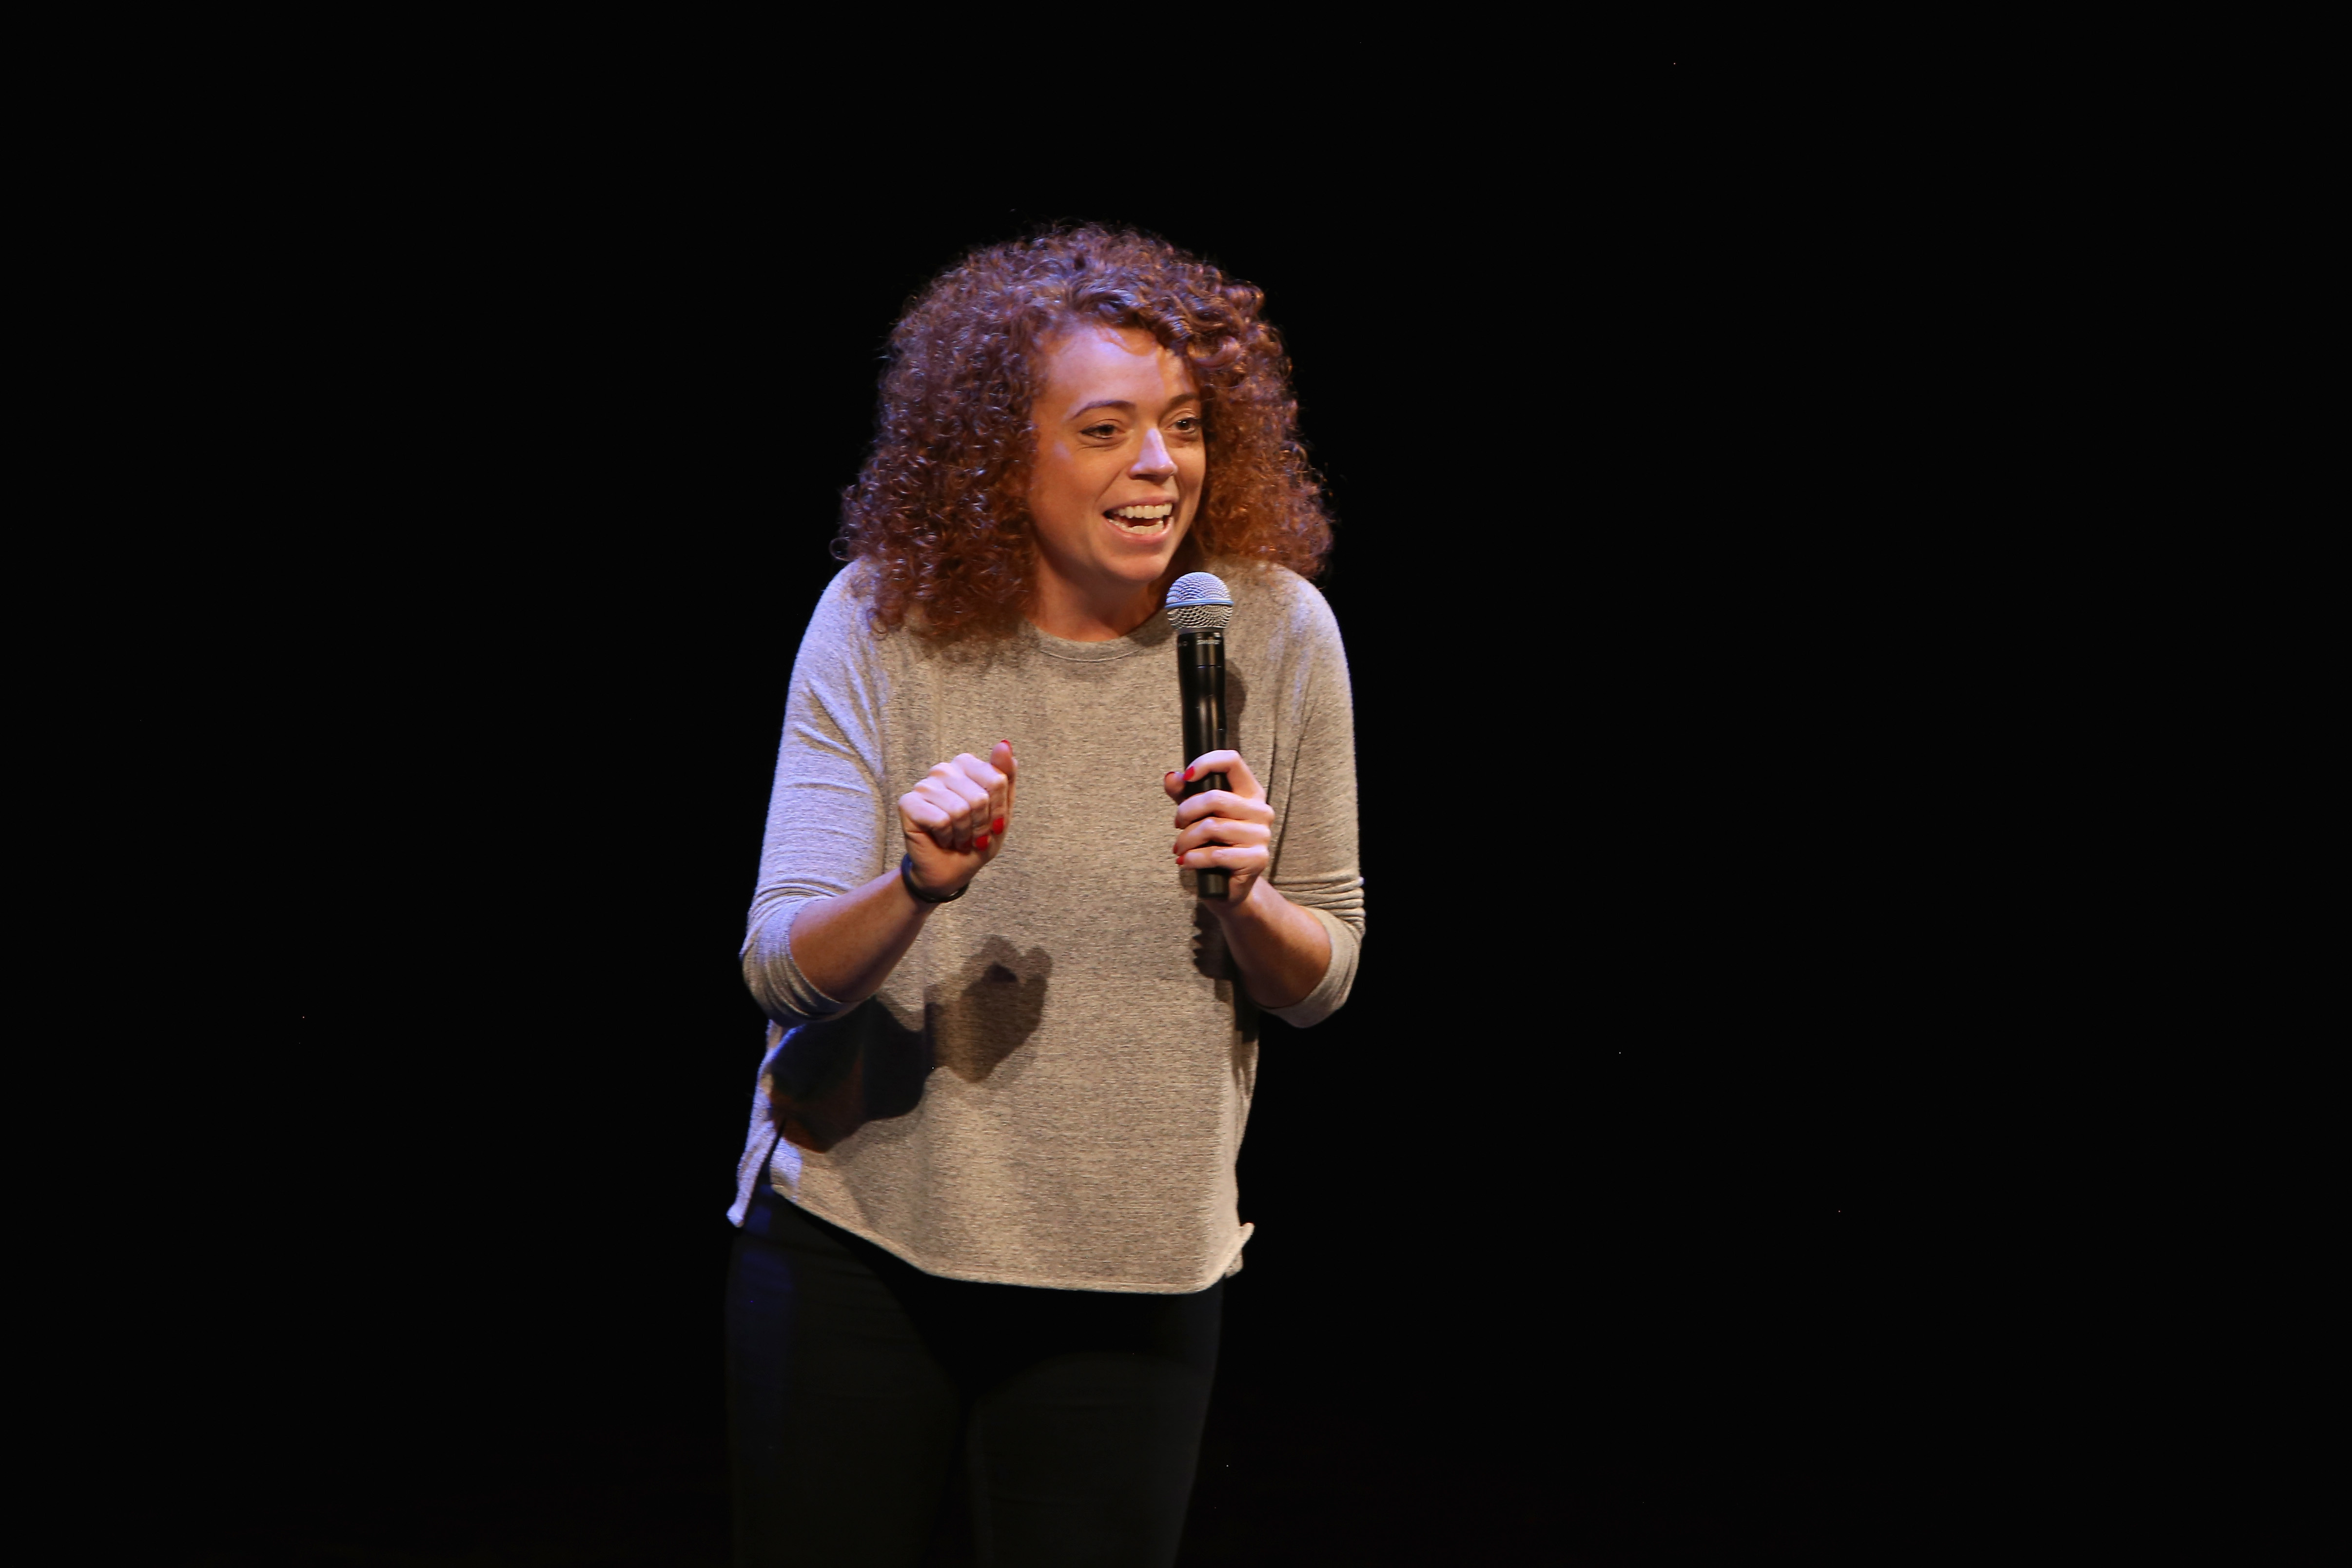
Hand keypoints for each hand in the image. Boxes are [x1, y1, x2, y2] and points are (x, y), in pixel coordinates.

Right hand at [899, 740, 1015, 898]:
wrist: (950, 870)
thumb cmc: (976, 838)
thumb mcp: (1002, 810)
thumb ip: (1006, 775)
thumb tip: (1004, 743)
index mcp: (966, 765)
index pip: (997, 780)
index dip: (999, 811)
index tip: (992, 824)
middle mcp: (943, 770)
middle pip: (980, 797)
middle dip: (981, 825)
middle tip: (973, 836)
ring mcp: (924, 785)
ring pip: (960, 810)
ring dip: (964, 834)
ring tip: (958, 839)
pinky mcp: (908, 803)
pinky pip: (941, 820)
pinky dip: (947, 837)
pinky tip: (941, 839)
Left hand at [1164, 749, 1273, 910]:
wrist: (1227, 886)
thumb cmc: (1213, 844)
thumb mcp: (1196, 815)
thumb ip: (1183, 794)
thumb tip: (1170, 777)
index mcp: (1250, 792)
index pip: (1232, 761)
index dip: (1206, 763)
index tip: (1186, 776)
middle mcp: (1261, 811)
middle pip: (1215, 797)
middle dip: (1186, 811)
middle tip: (1177, 825)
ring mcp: (1261, 836)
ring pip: (1212, 827)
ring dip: (1186, 839)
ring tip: (1179, 848)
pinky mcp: (1257, 860)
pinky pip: (1216, 854)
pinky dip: (1193, 858)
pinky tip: (1186, 862)